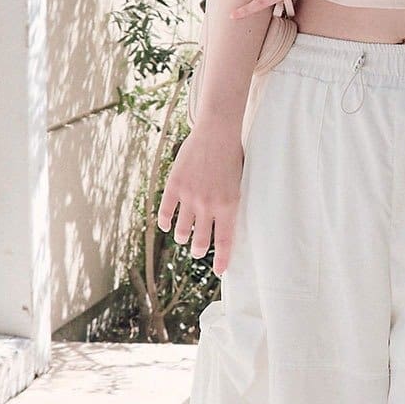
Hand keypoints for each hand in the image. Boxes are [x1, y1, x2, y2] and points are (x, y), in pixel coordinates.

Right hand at [157, 124, 244, 275]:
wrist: (217, 132)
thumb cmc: (233, 157)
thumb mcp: (239, 185)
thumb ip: (229, 205)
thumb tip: (223, 225)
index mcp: (228, 206)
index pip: (224, 242)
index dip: (221, 259)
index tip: (220, 271)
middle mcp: (208, 206)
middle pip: (200, 240)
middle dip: (198, 249)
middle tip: (197, 250)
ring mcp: (190, 196)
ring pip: (182, 229)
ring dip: (183, 236)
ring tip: (184, 237)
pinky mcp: (175, 185)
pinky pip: (166, 211)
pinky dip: (166, 221)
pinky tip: (167, 224)